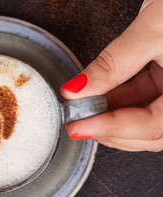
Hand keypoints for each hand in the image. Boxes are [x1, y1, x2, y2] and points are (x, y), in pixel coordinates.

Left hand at [60, 0, 162, 151]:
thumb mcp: (153, 30)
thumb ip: (113, 63)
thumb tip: (77, 90)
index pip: (153, 125)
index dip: (112, 129)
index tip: (80, 126)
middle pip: (150, 132)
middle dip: (110, 131)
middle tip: (78, 124)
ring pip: (145, 119)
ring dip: (112, 119)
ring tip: (84, 112)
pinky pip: (144, 100)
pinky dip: (119, 102)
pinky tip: (97, 98)